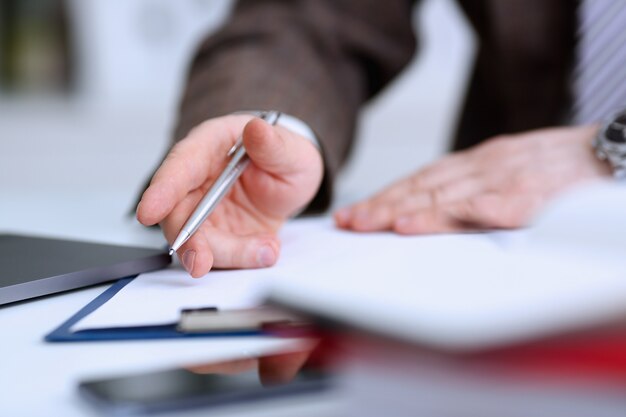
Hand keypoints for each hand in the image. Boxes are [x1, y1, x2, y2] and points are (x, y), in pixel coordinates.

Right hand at [137, 115, 322, 276]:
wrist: (291, 182)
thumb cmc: (285, 157)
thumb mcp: (292, 149)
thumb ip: (274, 144)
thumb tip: (256, 129)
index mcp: (211, 145)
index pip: (181, 165)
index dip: (162, 189)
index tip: (148, 213)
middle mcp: (199, 178)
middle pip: (177, 212)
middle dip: (188, 241)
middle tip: (201, 263)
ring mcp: (203, 210)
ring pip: (196, 240)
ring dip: (225, 253)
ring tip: (265, 250)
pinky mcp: (215, 235)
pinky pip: (217, 254)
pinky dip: (241, 259)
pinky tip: (266, 250)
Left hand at [334, 125, 610, 233]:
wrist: (604, 152)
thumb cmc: (553, 167)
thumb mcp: (503, 170)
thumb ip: (468, 190)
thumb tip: (425, 211)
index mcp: (475, 166)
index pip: (419, 183)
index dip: (384, 198)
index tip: (355, 214)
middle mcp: (484, 170)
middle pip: (426, 190)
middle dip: (384, 207)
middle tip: (351, 223)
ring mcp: (509, 181)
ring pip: (455, 197)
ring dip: (416, 211)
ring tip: (384, 225)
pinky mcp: (538, 195)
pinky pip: (505, 204)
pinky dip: (476, 211)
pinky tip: (450, 219)